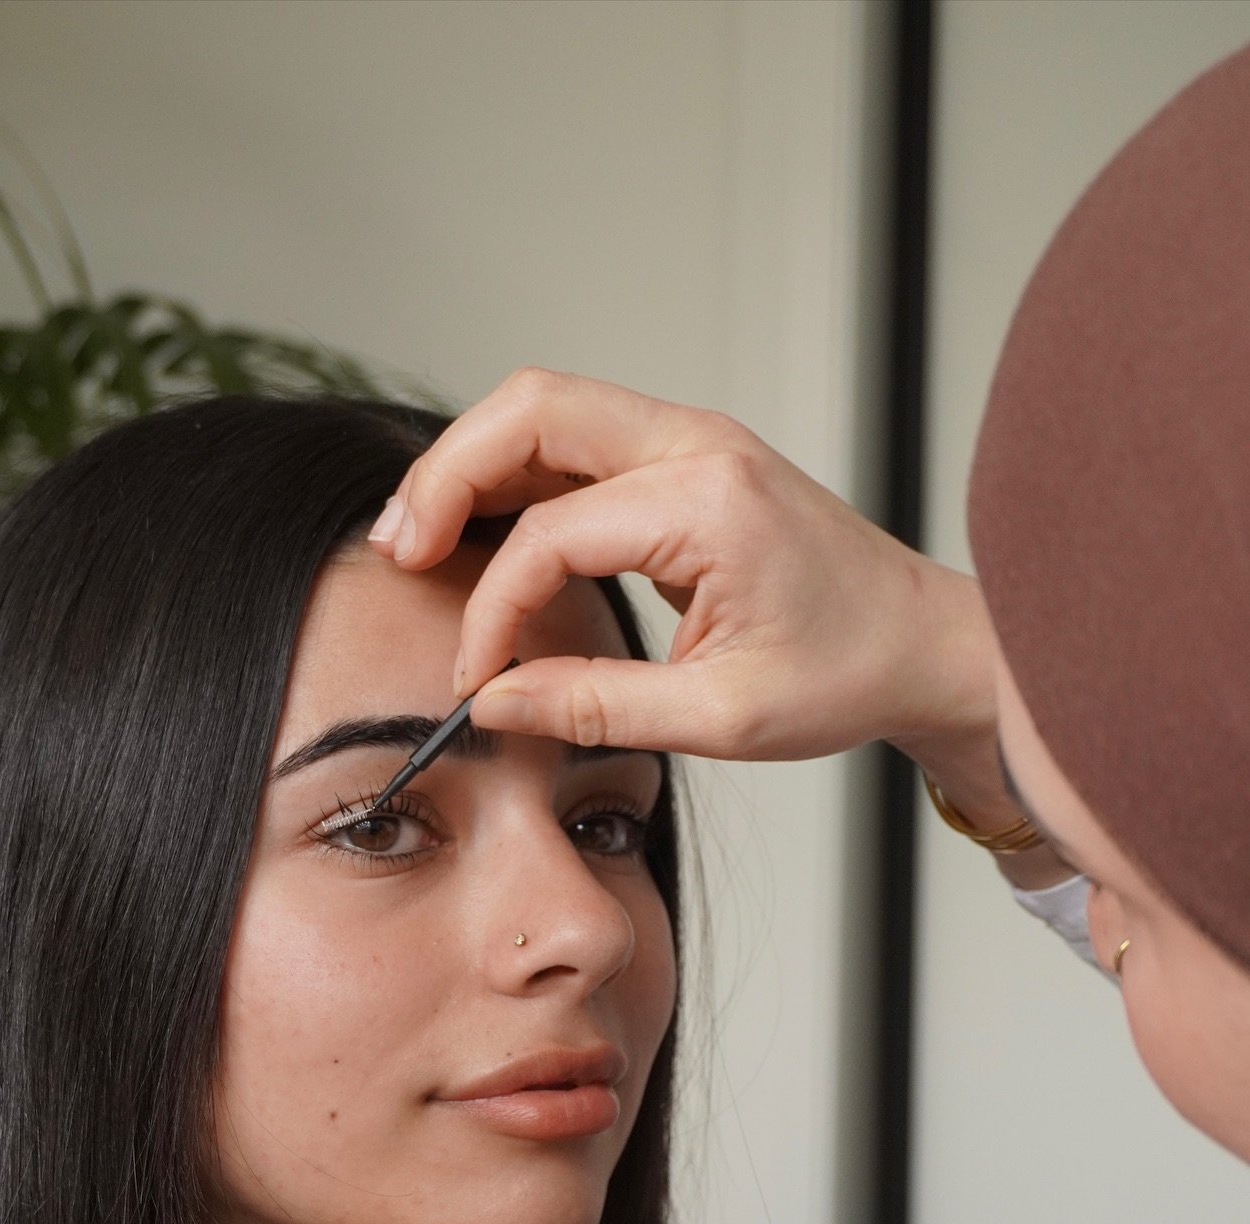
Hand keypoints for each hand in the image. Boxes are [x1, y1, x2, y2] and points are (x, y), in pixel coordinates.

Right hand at [371, 366, 996, 767]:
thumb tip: (494, 703)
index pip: (549, 536)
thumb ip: (595, 706)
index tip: (475, 681)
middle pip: (528, 409)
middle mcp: (697, 445)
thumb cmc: (846, 673)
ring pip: (545, 411)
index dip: (492, 611)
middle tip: (398, 551)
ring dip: (472, 464)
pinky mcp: (685, 461)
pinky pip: (577, 443)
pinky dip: (516, 478)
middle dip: (445, 476)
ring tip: (419, 540)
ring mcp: (692, 442)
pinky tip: (482, 534)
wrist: (923, 644)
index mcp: (709, 502)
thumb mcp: (720, 717)